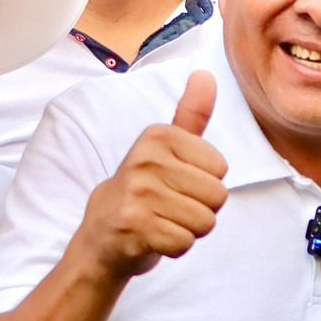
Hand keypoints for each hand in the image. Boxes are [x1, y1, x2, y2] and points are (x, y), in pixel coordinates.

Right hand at [78, 71, 227, 278]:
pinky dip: (175, 248)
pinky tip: (153, 238)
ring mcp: (138, 193)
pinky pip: (185, 243)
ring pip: (205, 222)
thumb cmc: (142, 191)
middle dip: (200, 210)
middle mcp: (145, 159)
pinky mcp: (134, 227)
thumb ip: (190, 114)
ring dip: (188, 230)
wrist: (99, 235)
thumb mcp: (165, 148)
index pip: (221, 169)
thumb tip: (206, 73)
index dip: (205, 184)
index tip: (175, 184)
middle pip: (218, 196)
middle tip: (169, 207)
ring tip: (162, 221)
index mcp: (158, 135)